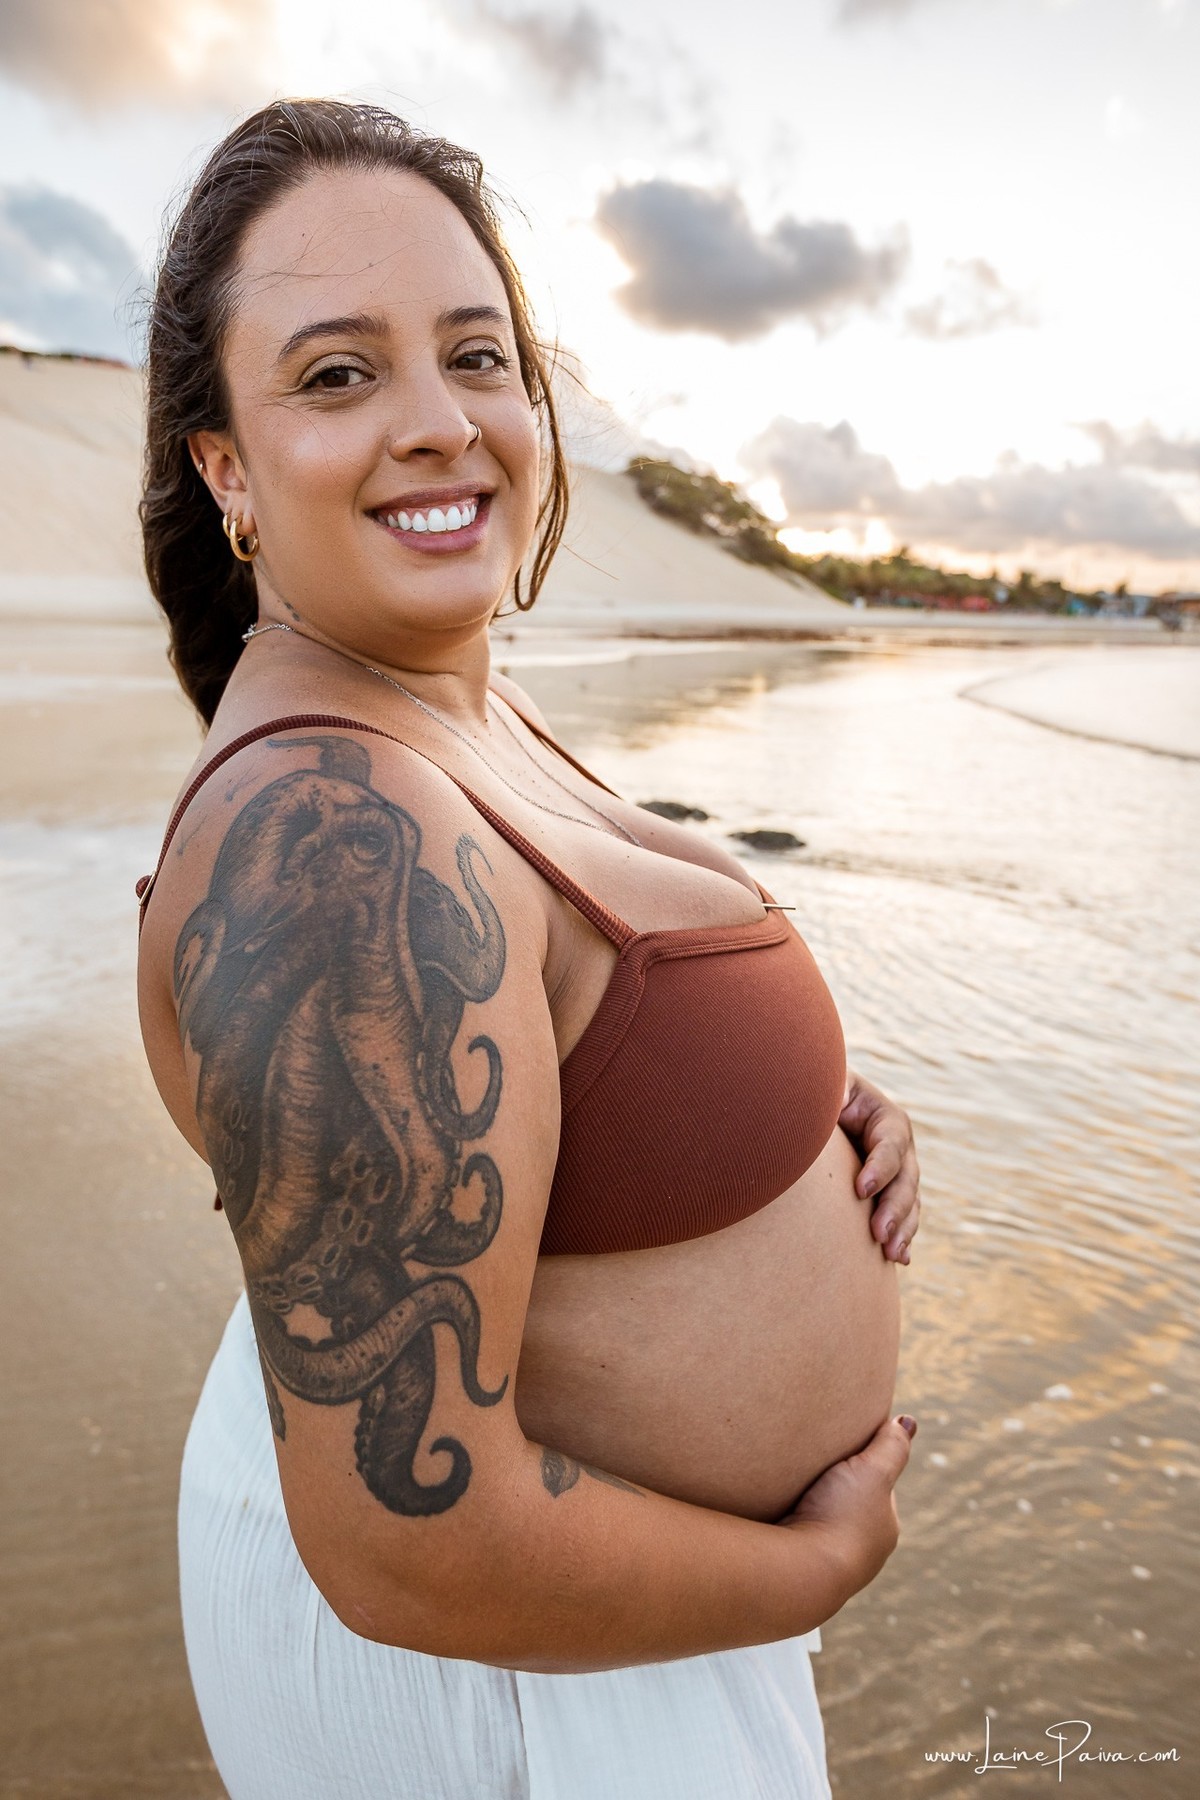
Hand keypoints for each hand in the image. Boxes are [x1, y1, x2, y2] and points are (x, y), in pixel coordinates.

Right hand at [780, 1415, 916, 1589]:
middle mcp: (864, 1553)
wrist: (801, 1571)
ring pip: (823, 1527)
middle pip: (849, 1508)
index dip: (863, 1464)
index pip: (878, 1488)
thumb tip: (909, 1421)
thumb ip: (890, 1446)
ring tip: (788, 1490)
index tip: (842, 1448)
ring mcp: (832, 1567)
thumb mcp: (872, 1471)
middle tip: (811, 1466)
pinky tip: (776, 1515)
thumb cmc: (841, 1518)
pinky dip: (791, 1528)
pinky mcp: (801, 1574)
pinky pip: (799, 1542)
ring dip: (810, 1511)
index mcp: (885, 1529)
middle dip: (834, 1491)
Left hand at [838, 1068, 920, 1263]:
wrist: (817, 1112)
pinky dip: (902, 1237)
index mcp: (885, 1119)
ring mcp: (897, 1173)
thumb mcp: (827, 1086)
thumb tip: (837, 1094)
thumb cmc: (819, 1095)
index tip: (860, 1190)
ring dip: (902, 1229)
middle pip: (905, 1179)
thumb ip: (833, 1089)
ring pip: (908, 1203)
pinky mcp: (887, 1193)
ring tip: (891, 1253)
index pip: (890, 1144)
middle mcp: (898, 1148)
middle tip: (878, 1233)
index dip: (880, 1168)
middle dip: (894, 1208)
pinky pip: (902, 1217)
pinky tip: (901, 1258)